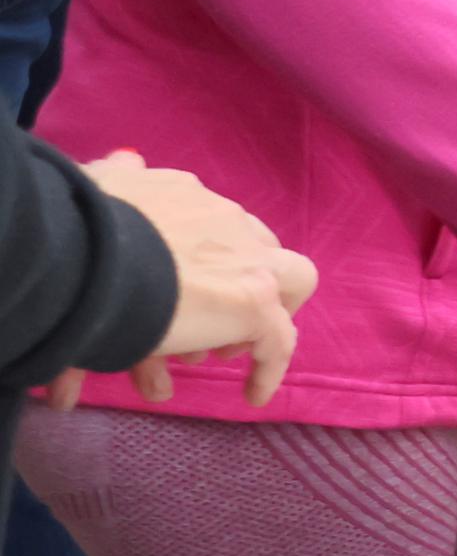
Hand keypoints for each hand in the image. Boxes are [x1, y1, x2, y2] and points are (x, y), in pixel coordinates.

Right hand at [54, 152, 313, 410]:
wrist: (88, 257)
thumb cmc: (78, 230)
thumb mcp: (96, 187)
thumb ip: (116, 177)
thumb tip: (127, 161)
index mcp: (184, 195)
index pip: (206, 229)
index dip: (192, 268)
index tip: (168, 297)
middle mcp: (223, 219)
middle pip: (243, 259)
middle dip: (220, 296)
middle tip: (188, 331)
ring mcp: (245, 260)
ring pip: (279, 287)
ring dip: (247, 323)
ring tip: (210, 357)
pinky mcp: (254, 302)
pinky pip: (279, 340)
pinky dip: (268, 366)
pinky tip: (253, 394)